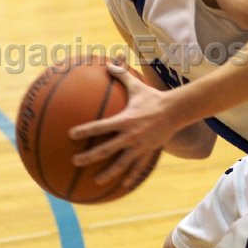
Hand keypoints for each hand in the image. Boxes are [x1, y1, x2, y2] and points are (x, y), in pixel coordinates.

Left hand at [69, 63, 175, 188]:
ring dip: (108, 173)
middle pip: (107, 149)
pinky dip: (130, 176)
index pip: (101, 126)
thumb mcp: (137, 86)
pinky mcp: (149, 152)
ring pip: (121, 163)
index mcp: (125, 120)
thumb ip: (121, 76)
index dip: (86, 130)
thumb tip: (108, 62)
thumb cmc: (153, 97)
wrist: (176, 111)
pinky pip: (138, 167)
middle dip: (90, 156)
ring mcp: (140, 146)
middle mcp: (131, 135)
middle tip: (75, 162)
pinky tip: (122, 186)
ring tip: (95, 182)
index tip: (71, 135)